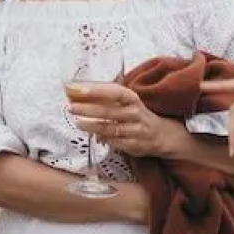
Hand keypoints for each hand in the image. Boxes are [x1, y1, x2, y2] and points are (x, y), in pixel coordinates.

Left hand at [68, 82, 186, 159]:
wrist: (162, 134)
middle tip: (71, 107)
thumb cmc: (136, 113)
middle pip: (108, 111)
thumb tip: (75, 91)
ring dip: (91, 126)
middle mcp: (135, 113)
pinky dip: (102, 139)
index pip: (114, 91)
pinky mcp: (135, 146)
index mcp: (132, 98)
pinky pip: (114, 142)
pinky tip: (92, 135)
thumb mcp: (126, 101)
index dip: (95, 90)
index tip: (77, 88)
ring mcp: (136, 131)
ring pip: (109, 129)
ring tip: (77, 122)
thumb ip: (105, 97)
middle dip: (87, 109)